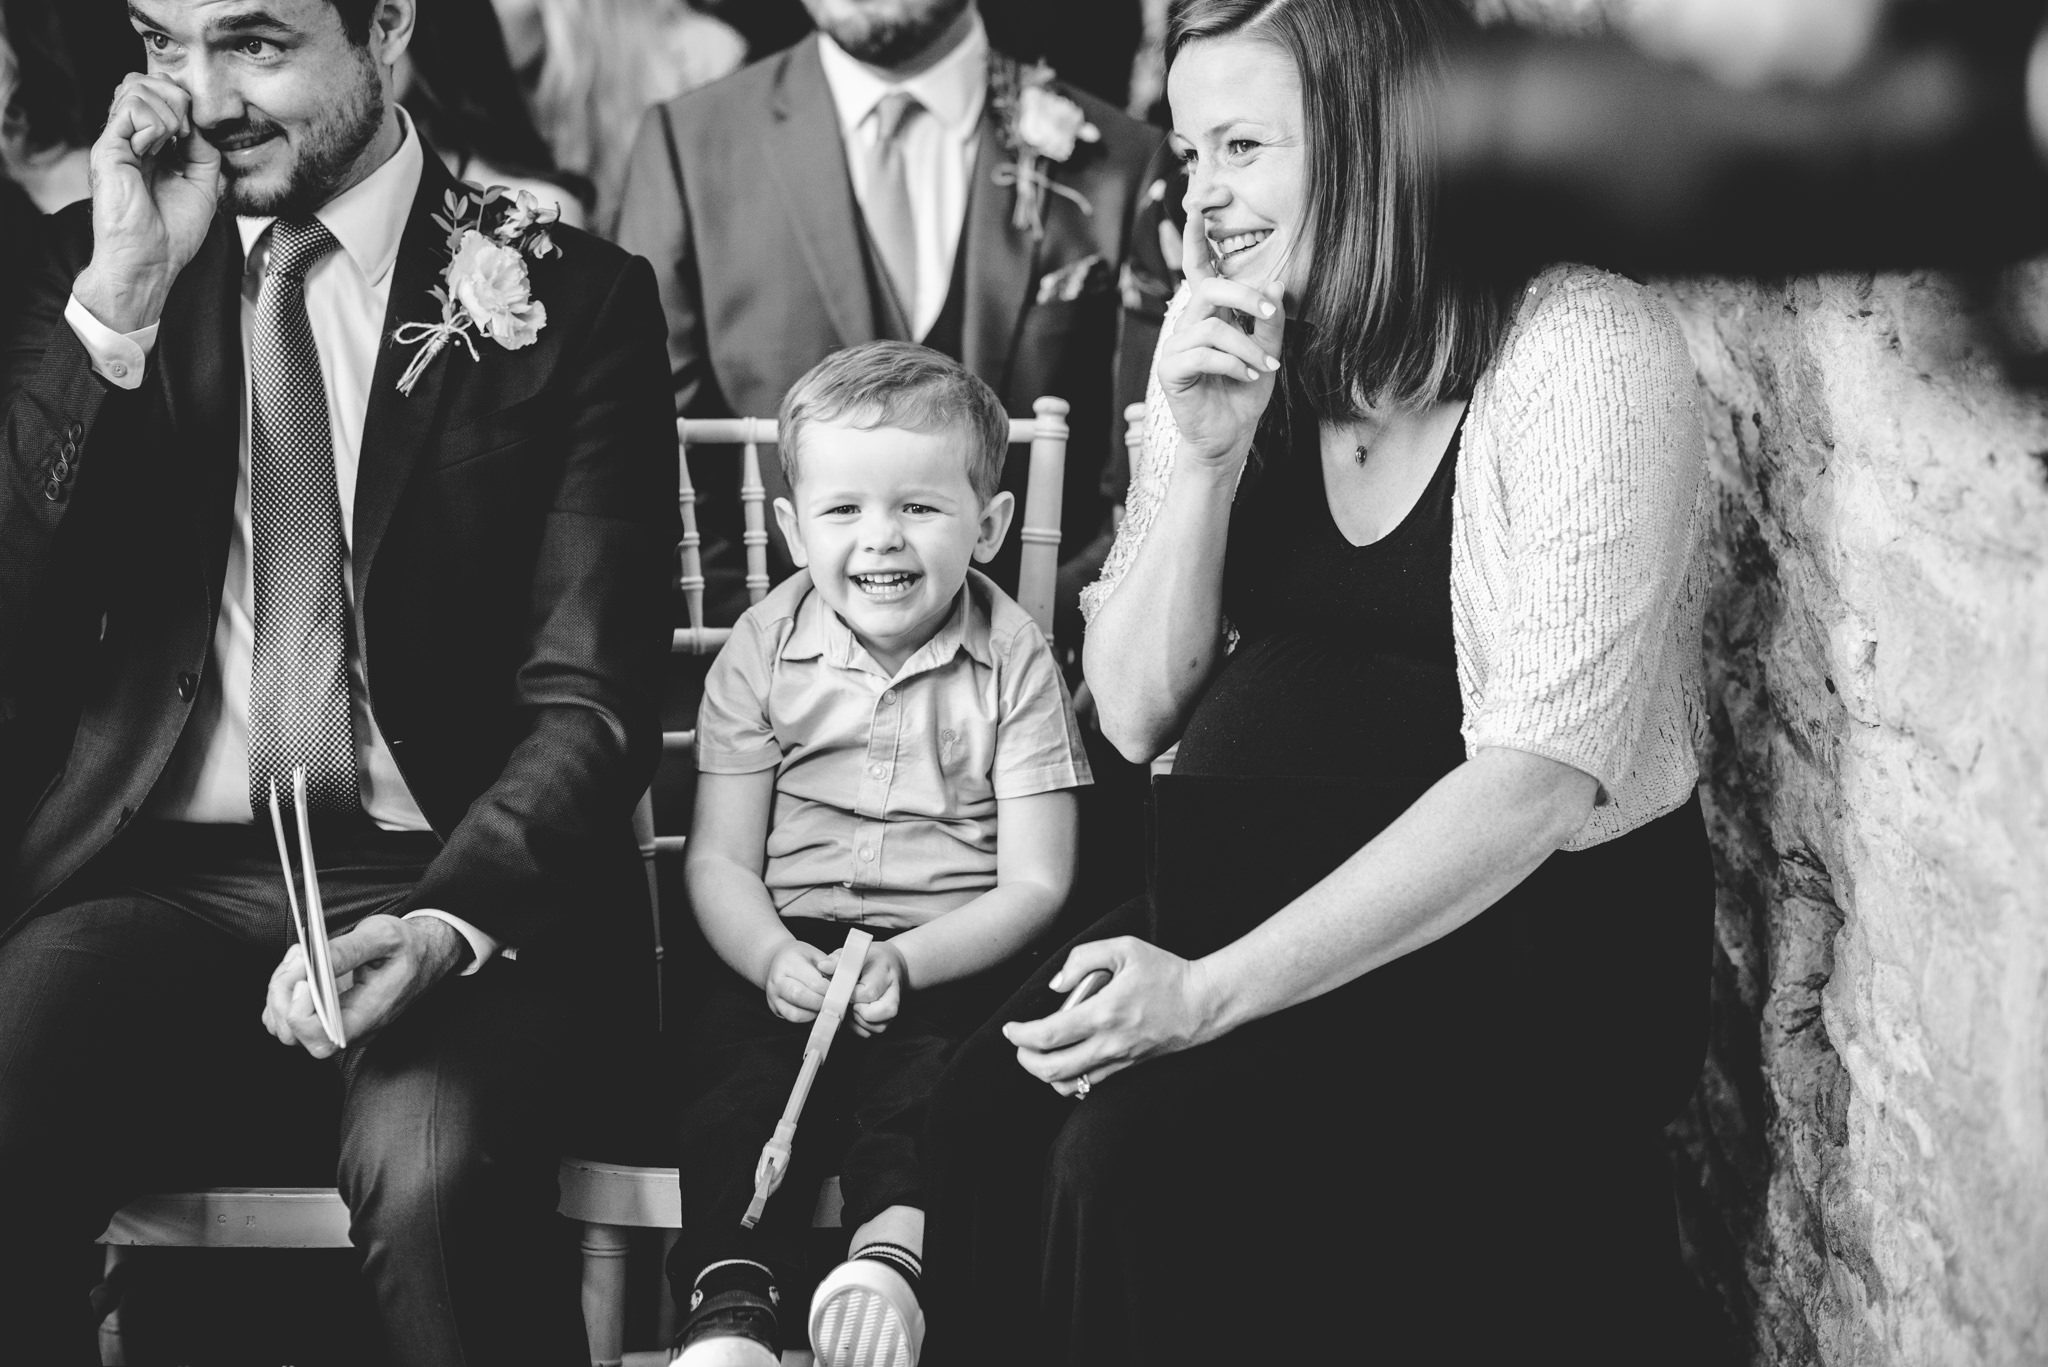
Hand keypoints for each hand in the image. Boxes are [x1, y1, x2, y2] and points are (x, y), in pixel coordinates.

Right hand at [74, 73, 222, 332]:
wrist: (150, 262)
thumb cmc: (172, 233)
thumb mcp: (203, 183)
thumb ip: (202, 148)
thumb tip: (197, 121)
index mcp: (149, 147)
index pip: (157, 96)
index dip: (183, 103)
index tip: (195, 134)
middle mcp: (129, 140)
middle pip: (143, 83)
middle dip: (175, 98)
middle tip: (185, 134)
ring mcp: (116, 142)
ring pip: (136, 87)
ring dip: (168, 111)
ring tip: (171, 142)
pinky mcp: (108, 149)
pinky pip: (132, 108)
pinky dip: (156, 122)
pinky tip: (156, 148)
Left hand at [261, 914, 469, 1058]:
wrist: (423, 954)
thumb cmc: (407, 947)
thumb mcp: (384, 936)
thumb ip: (347, 950)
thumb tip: (312, 962)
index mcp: (370, 1014)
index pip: (322, 1037)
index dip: (301, 1011)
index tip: (304, 977)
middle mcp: (352, 1030)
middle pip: (295, 1034)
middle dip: (283, 995)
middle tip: (298, 957)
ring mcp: (336, 1027)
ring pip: (284, 1027)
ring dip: (279, 991)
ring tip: (299, 958)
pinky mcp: (326, 1019)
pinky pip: (286, 1019)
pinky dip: (281, 994)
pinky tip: (298, 968)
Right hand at [762, 938, 832, 1023]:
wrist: (776, 961)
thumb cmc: (800, 958)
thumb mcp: (816, 953)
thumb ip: (832, 961)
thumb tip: (839, 973)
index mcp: (789, 962)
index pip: (813, 981)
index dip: (830, 990)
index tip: (841, 991)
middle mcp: (777, 980)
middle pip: (800, 997)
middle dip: (822, 1002)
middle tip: (836, 1002)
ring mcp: (774, 997)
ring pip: (795, 1013)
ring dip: (815, 1013)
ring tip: (826, 1007)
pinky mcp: (776, 1009)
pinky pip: (793, 1019)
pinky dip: (808, 1018)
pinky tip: (817, 1011)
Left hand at [840, 939, 905, 1037]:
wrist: (894, 965)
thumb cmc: (870, 959)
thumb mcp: (855, 953)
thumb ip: (838, 959)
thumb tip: (822, 966)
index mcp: (885, 973)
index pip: (868, 992)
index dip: (850, 995)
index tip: (839, 989)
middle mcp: (893, 993)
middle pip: (879, 1012)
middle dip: (857, 1011)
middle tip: (848, 1000)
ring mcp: (893, 1009)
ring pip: (877, 1027)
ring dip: (857, 1021)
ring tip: (849, 1006)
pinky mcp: (887, 1021)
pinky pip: (871, 1033)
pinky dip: (858, 1027)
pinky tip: (852, 1013)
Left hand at [1001, 937, 1218, 1096]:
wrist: (1203, 1003)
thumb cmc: (1165, 972)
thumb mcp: (1124, 948)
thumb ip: (1084, 958)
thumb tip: (1057, 986)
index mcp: (1104, 1013)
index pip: (1049, 1035)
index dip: (1021, 1035)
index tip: (1010, 1029)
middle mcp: (1109, 1043)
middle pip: (1051, 1069)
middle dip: (1025, 1060)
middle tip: (1019, 1045)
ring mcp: (1119, 1060)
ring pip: (1068, 1084)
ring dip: (1044, 1073)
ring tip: (1039, 1054)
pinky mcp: (1128, 1068)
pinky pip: (1089, 1085)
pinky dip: (1068, 1079)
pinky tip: (1066, 1062)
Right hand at [1156, 219, 1285, 469]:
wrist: (1229, 438)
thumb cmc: (1244, 393)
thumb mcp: (1268, 352)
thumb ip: (1270, 320)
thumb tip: (1278, 283)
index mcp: (1209, 312)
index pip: (1198, 266)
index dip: (1195, 235)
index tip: (1199, 201)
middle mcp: (1189, 322)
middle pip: (1209, 288)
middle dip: (1244, 296)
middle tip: (1269, 313)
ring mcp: (1175, 345)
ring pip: (1212, 326)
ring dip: (1248, 347)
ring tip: (1267, 366)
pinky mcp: (1170, 370)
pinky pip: (1202, 355)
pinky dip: (1233, 364)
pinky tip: (1249, 377)